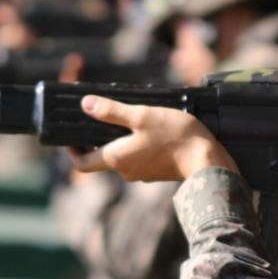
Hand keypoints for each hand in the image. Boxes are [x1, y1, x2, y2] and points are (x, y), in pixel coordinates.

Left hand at [69, 95, 237, 180]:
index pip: (81, 163)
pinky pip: (138, 158)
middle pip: (100, 157)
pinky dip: (135, 145)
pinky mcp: (156, 171)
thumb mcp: (141, 116)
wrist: (208, 161)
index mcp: (116, 159)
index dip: (71, 151)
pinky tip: (147, 129)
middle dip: (95, 139)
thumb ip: (112, 111)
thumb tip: (85, 104)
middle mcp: (125, 171)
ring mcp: (141, 173)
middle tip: (96, 118)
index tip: (68, 137)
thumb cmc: (175, 137)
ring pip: (120, 156)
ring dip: (117, 140)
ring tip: (124, 118)